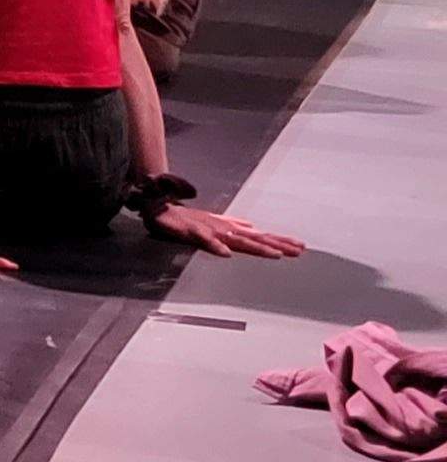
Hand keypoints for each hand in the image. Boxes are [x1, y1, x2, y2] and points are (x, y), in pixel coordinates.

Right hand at [149, 203, 305, 258]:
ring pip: (237, 240)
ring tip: (274, 254)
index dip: (279, 241)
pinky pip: (205, 241)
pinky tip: (226, 254)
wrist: (160, 207)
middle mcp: (225, 229)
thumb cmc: (187, 217)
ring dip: (256, 247)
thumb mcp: (214, 221)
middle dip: (277, 245)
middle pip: (255, 239)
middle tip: (298, 251)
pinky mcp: (192, 232)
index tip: (300, 247)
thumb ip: (234, 224)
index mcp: (230, 228)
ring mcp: (210, 230)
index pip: (259, 236)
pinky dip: (216, 247)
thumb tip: (253, 226)